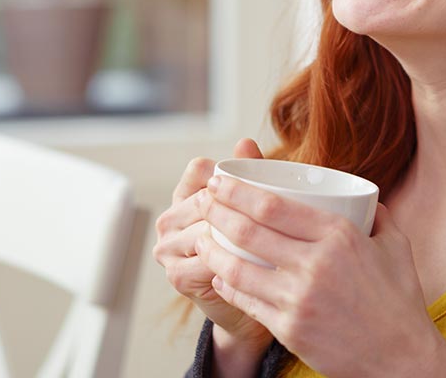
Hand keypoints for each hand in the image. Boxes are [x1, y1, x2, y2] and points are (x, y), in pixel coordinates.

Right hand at [153, 139, 273, 354]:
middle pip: (203, 199)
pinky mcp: (177, 275)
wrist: (247, 301)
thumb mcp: (252, 208)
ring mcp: (167, 248)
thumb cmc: (250, 248)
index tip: (260, 186)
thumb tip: (245, 142)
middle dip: (238, 206)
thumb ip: (250, 174)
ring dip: (238, 235)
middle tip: (277, 215)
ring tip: (272, 238)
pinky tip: (257, 262)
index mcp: (183, 195)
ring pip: (206, 229)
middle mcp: (169, 219)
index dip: (228, 175)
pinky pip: (208, 260)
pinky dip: (233, 261)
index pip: (198, 169)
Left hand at [194, 176, 445, 377]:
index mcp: (339, 236)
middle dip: (217, 210)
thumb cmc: (399, 301)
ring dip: (211, 248)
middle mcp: (315, 264)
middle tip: (204, 200)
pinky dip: (226, 284)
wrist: (402, 360)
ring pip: (237, 268)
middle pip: (248, 230)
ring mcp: (298, 299)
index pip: (273, 206)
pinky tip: (218, 273)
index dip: (238, 191)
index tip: (221, 180)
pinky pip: (245, 300)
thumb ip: (377, 215)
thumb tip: (365, 197)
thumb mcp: (395, 246)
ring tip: (200, 237)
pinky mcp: (288, 329)